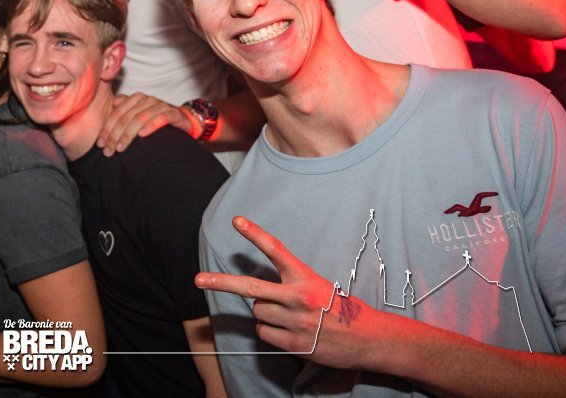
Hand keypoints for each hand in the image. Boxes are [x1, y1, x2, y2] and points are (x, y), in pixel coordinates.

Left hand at [96, 92, 190, 155]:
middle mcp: (147, 100)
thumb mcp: (137, 113)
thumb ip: (124, 108)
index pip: (117, 113)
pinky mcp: (172, 113)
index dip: (107, 128)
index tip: (100, 143)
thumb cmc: (154, 118)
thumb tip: (113, 103)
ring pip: (139, 118)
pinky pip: (160, 119)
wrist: (180, 119)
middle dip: (115, 135)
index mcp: (136, 98)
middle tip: (108, 150)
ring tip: (120, 147)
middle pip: (126, 117)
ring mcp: (160, 105)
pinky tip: (142, 135)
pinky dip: (150, 126)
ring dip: (128, 134)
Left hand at [195, 217, 386, 369]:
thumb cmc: (339, 307)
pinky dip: (270, 332)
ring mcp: (294, 322)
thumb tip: (257, 294)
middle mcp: (297, 297)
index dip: (255, 234)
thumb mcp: (318, 286)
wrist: (367, 338)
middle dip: (221, 283)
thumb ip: (289, 285)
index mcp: (305, 277)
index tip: (236, 220)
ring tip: (289, 316)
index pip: (275, 250)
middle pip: (250, 288)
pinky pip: (264, 334)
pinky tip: (290, 331)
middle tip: (198, 280)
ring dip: (265, 314)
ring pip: (258, 313)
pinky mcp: (294, 344)